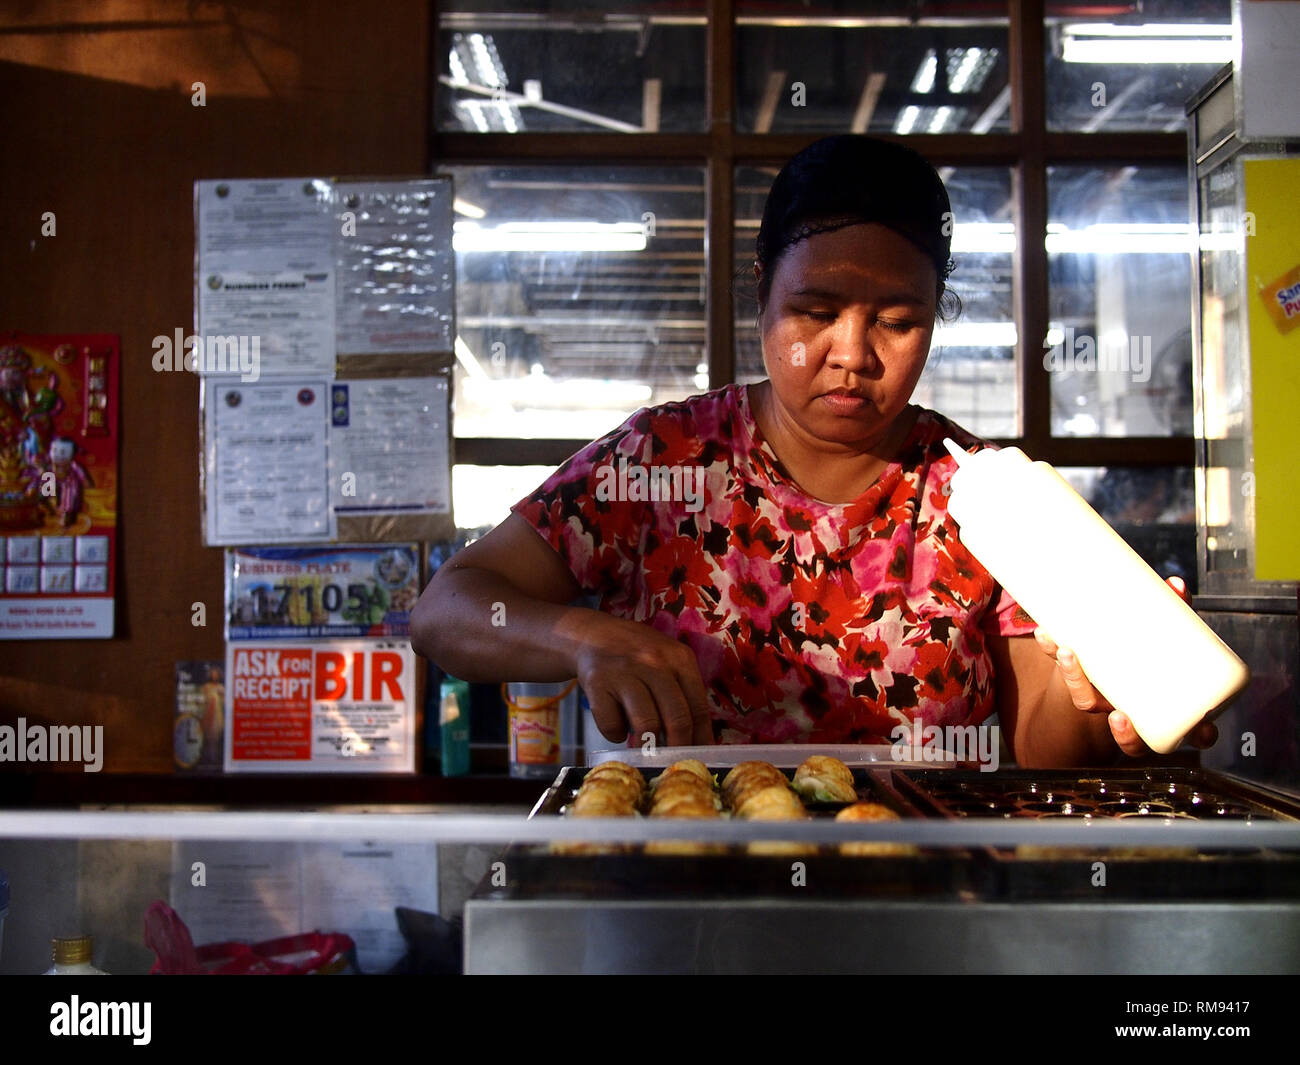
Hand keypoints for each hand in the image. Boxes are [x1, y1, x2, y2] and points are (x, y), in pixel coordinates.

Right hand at [565, 611, 713, 746]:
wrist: (592, 636)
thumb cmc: (637, 655)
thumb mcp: (667, 660)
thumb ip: (683, 693)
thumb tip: (698, 742)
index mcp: (679, 658)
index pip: (699, 707)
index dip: (701, 738)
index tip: (700, 757)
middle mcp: (654, 663)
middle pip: (677, 718)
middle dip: (679, 749)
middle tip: (674, 762)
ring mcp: (625, 673)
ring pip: (646, 725)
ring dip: (647, 745)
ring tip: (645, 748)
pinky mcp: (598, 684)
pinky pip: (613, 726)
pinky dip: (616, 735)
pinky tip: (618, 726)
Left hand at [1034, 575, 1218, 756]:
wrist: (1099, 649)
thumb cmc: (1144, 645)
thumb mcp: (1162, 628)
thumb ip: (1172, 609)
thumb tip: (1175, 585)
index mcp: (1165, 707)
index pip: (1191, 734)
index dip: (1200, 739)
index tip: (1203, 733)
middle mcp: (1132, 712)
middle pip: (1132, 741)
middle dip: (1126, 735)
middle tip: (1118, 716)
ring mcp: (1101, 696)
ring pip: (1087, 703)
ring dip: (1076, 682)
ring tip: (1069, 653)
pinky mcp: (1076, 674)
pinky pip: (1062, 671)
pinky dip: (1055, 651)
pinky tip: (1046, 633)